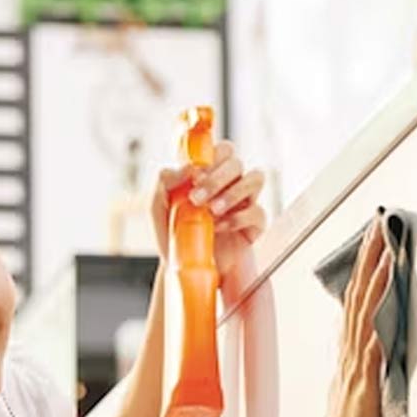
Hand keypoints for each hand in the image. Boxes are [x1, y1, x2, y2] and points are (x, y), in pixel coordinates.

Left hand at [151, 140, 267, 281]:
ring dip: (232, 193)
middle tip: (196, 198)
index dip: (212, 155)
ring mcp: (245, 202)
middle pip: (236, 162)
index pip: (221, 150)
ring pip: (255, 178)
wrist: (184, 267)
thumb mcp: (158, 207)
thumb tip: (187, 168)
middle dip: (217, 177)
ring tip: (211, 211)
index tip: (195, 173)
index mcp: (209, 174)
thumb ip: (165, 182)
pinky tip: (219, 228)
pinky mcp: (255, 224)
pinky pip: (258, 211)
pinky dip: (237, 218)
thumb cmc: (174, 233)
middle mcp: (229, 183)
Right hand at [306, 217, 391, 416]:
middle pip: (357, 297)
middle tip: (375, 227)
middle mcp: (350, 356)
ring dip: (373, 279)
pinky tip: (380, 303)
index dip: (364, 272)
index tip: (371, 244)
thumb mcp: (351, 395)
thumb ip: (355, 371)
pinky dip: (373, 322)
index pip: (355, 303)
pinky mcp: (364, 383)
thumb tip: (360, 352)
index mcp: (348, 357)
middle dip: (368, 260)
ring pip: (363, 312)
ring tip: (383, 249)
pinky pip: (369, 345)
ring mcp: (356, 367)